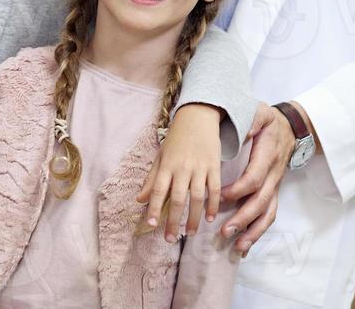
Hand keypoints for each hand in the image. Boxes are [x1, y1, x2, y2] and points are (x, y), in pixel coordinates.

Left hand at [136, 104, 221, 242]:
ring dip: (194, 218)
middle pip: (178, 199)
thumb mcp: (160, 155)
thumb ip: (151, 179)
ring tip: (189, 233)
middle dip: (173, 220)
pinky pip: (215, 190)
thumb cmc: (176, 138)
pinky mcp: (215, 167)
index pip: (159, 190)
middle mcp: (182, 167)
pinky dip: (213, 205)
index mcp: (166, 165)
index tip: (152, 225)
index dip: (155, 208)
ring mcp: (200, 168)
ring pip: (197, 198)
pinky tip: (210, 218)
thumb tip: (140, 200)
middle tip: (169, 239)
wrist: (198, 116)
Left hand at [219, 102, 293, 254]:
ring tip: (236, 246)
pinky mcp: (273, 192)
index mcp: (267, 156)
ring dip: (253, 231)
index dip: (237, 191)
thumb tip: (243, 130)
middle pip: (261, 202)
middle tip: (224, 231)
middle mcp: (273, 175)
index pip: (254, 179)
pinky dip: (258, 232)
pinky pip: (269, 215)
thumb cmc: (270, 121)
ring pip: (267, 214)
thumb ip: (252, 119)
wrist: (292, 128)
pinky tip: (244, 245)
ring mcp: (275, 186)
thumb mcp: (261, 112)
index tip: (218, 197)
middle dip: (243, 218)